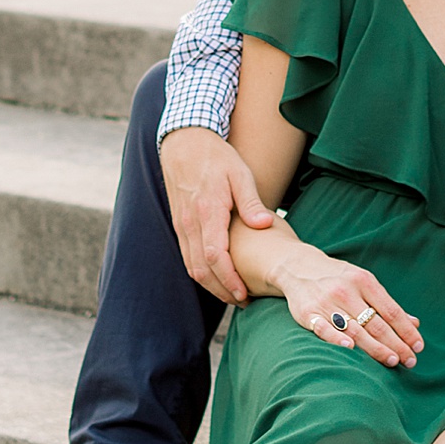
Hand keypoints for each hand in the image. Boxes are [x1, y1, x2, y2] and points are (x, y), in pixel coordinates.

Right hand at [160, 127, 273, 306]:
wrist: (184, 142)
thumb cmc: (217, 157)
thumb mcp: (240, 173)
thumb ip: (250, 201)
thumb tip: (265, 225)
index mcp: (207, 211)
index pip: (215, 256)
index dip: (229, 279)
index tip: (245, 294)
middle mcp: (190, 223)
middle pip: (201, 269)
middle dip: (221, 290)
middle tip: (243, 301)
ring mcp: (181, 225)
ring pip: (191, 266)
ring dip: (210, 285)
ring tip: (233, 295)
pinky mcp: (179, 225)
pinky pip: (187, 257)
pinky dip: (201, 272)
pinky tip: (217, 277)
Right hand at [272, 231, 423, 368]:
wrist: (299, 267)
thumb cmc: (339, 278)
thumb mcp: (364, 283)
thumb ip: (387, 304)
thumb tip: (415, 323)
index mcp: (364, 281)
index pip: (391, 310)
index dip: (406, 330)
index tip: (418, 346)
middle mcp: (347, 291)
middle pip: (375, 323)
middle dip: (396, 344)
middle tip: (410, 361)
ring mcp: (327, 302)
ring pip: (355, 329)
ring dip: (375, 348)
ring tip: (391, 361)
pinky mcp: (308, 313)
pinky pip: (323, 328)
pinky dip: (336, 338)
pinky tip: (350, 348)